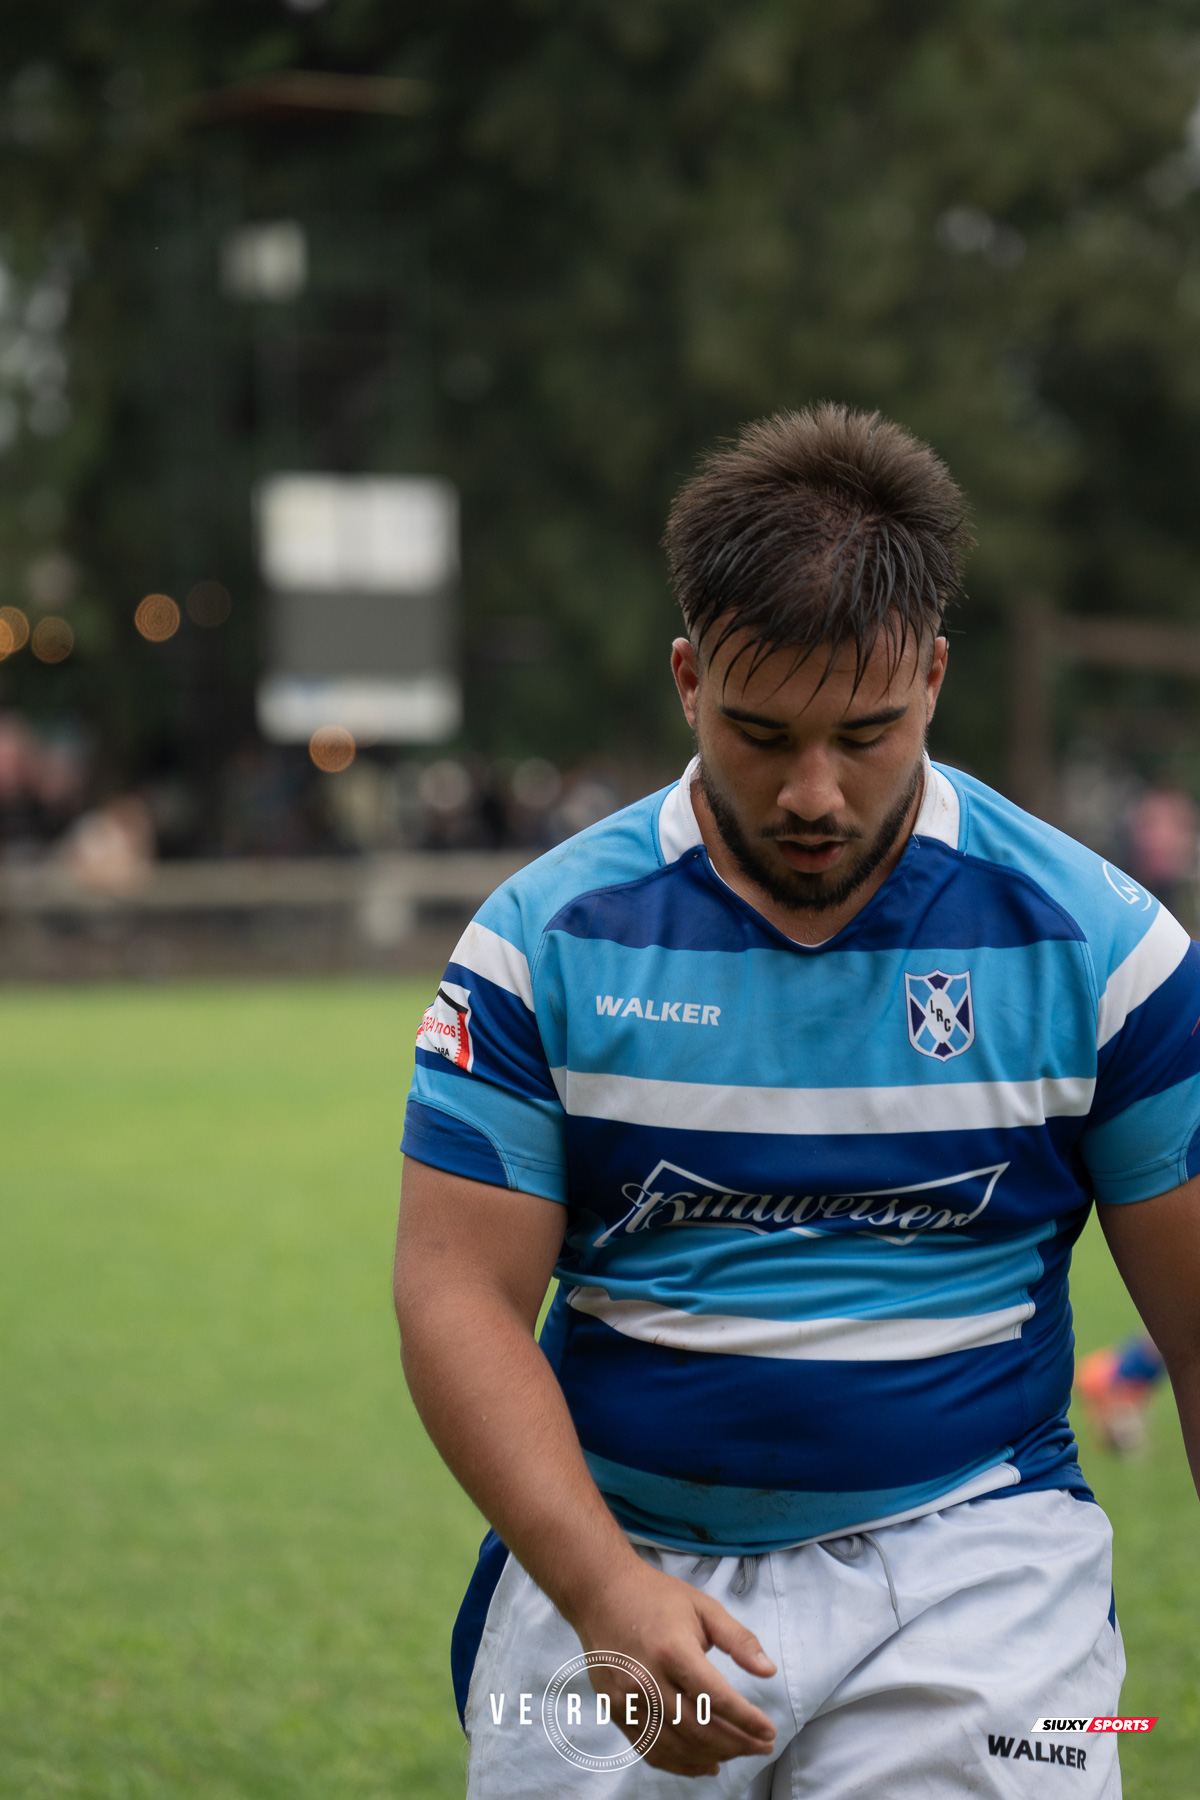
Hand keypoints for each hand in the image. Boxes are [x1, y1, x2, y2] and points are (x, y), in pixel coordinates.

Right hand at [570, 1558, 777, 1777]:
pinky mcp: (615, 1710)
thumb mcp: (704, 1607)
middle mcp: (647, 1680)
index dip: (747, 1721)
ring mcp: (627, 1699)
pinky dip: (679, 1764)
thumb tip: (769, 1672)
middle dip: (737, 1744)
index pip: (717, 1699)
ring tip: (738, 1754)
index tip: (769, 1731)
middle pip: (699, 1729)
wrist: (600, 1592)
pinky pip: (650, 1749)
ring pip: (676, 1747)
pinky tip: (703, 1763)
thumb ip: (738, 1639)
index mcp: (673, 1650)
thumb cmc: (657, 1597)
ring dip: (712, 1757)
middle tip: (762, 1746)